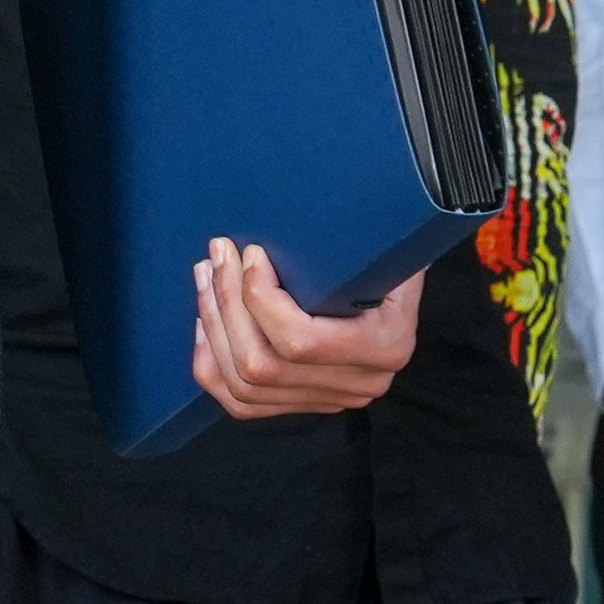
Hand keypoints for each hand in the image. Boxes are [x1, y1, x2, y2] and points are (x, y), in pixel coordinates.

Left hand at [190, 240, 417, 417]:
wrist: (398, 276)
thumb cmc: (388, 248)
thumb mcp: (384, 236)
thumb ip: (356, 233)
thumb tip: (305, 201)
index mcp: (386, 344)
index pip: (300, 341)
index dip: (259, 298)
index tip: (248, 252)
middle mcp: (362, 382)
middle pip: (263, 365)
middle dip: (227, 305)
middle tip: (217, 255)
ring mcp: (331, 399)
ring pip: (245, 386)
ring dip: (215, 329)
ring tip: (206, 277)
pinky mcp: (305, 403)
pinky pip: (242, 403)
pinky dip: (213, 364)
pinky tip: (205, 322)